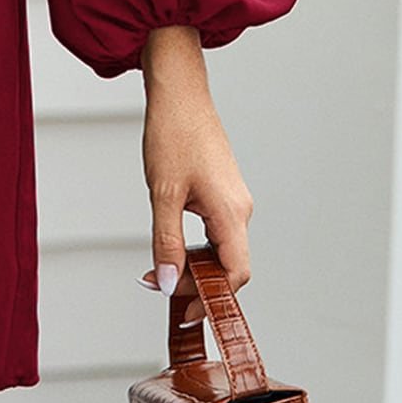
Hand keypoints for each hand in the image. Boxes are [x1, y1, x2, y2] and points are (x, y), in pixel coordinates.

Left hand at [137, 26, 252, 325]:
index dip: (209, 298)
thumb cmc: (173, 134)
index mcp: (231, 213)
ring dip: (194, 264)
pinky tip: (172, 245)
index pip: (234, 275)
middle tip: (161, 288)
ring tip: (161, 269)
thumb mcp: (163, 193)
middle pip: (229, 266)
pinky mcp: (223, 191)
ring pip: (221, 249)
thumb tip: (166, 284)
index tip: (181, 310)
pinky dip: (196, 246)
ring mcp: (233, 199)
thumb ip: (166, 242)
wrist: (179, 92)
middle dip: (197, 284)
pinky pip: (216, 231)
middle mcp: (240, 209)